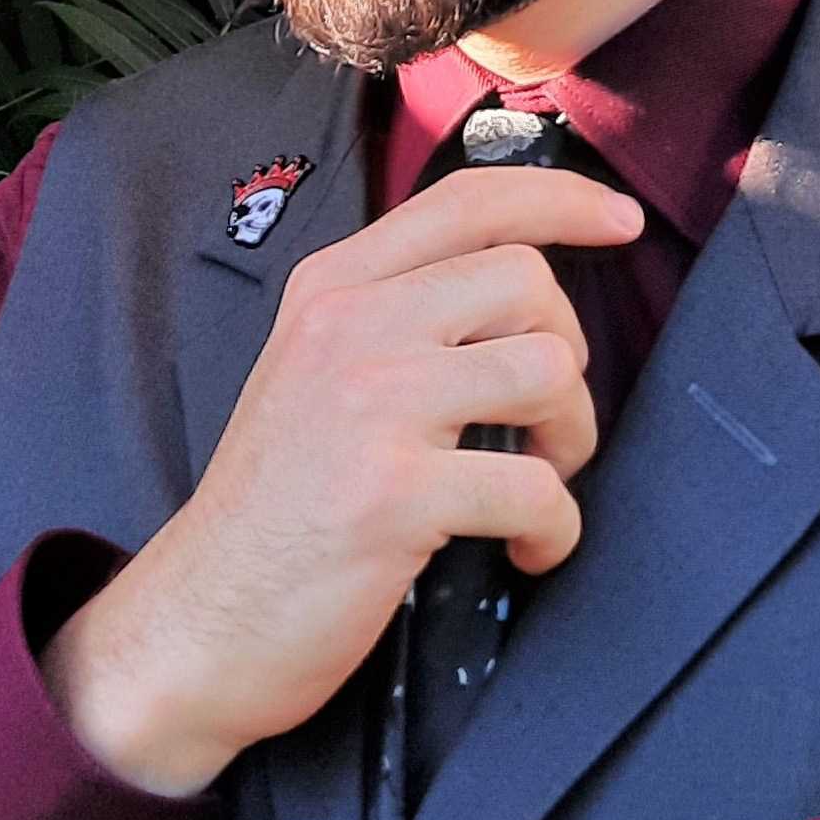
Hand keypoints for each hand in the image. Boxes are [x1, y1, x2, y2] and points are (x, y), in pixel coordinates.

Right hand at [41, 166, 640, 795]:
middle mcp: (350, 324)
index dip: (562, 197)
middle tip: (544, 424)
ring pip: (546, 368)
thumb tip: (517, 282)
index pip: (466, 200)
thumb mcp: (314, 369)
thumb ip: (394, 313)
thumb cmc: (276, 502)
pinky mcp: (395, 493)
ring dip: (571, 438)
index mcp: (333, 286)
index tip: (621, 221)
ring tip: (535, 485)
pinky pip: (538, 488)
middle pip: (525, 280)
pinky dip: (554, 530)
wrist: (197, 621)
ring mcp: (372, 404)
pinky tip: (524, 551)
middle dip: (568, 351)